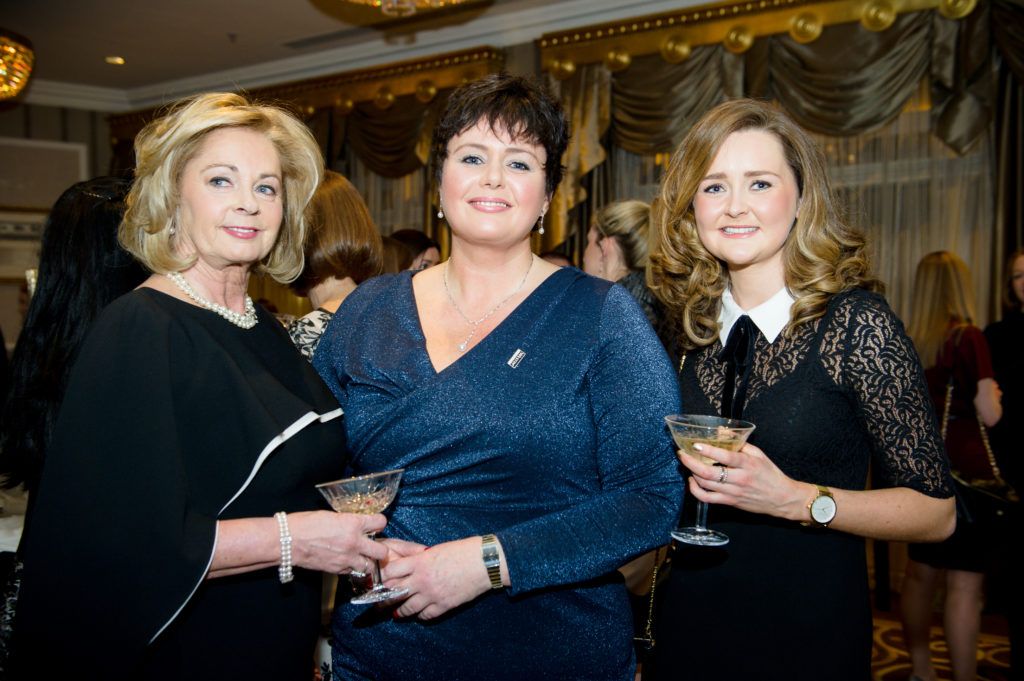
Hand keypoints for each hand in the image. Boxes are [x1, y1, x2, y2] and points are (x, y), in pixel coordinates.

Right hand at [287, 510, 387, 574]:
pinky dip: (352, 568)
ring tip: (362, 557)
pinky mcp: (337, 570)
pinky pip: (353, 571)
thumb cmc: (306, 524)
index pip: (381, 522)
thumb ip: (349, 521)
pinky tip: (347, 562)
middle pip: (382, 551)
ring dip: (368, 562)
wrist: (288, 540)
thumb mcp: (332, 516)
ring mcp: (347, 558)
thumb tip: (358, 524)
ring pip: (370, 566)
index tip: (375, 524)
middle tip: (374, 545)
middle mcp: (354, 542)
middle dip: (380, 549)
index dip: (379, 523)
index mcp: (353, 523)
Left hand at [380, 537, 490, 619]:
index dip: (383, 576)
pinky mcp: (444, 605)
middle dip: (384, 598)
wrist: (484, 562)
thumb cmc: (462, 551)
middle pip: (394, 593)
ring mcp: (432, 594)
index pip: (390, 571)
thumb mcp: (436, 550)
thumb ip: (420, 559)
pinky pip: (425, 616)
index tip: (379, 579)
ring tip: (396, 612)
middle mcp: (422, 580)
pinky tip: (419, 613)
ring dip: (400, 611)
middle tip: (380, 601)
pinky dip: (420, 615)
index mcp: (420, 562)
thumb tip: (408, 565)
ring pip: (407, 608)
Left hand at [677, 442, 807, 520]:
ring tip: (688, 464)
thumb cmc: (770, 474)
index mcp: (748, 464)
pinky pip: (707, 499)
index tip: (695, 445)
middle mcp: (739, 479)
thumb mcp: (759, 454)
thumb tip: (722, 433)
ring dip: (692, 473)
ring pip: (705, 484)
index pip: (725, 457)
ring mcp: (733, 492)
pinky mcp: (730, 502)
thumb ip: (740, 444)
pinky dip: (695, 490)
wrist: (782, 498)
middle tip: (682, 454)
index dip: (708, 451)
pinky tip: (693, 481)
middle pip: (709, 473)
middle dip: (691, 462)